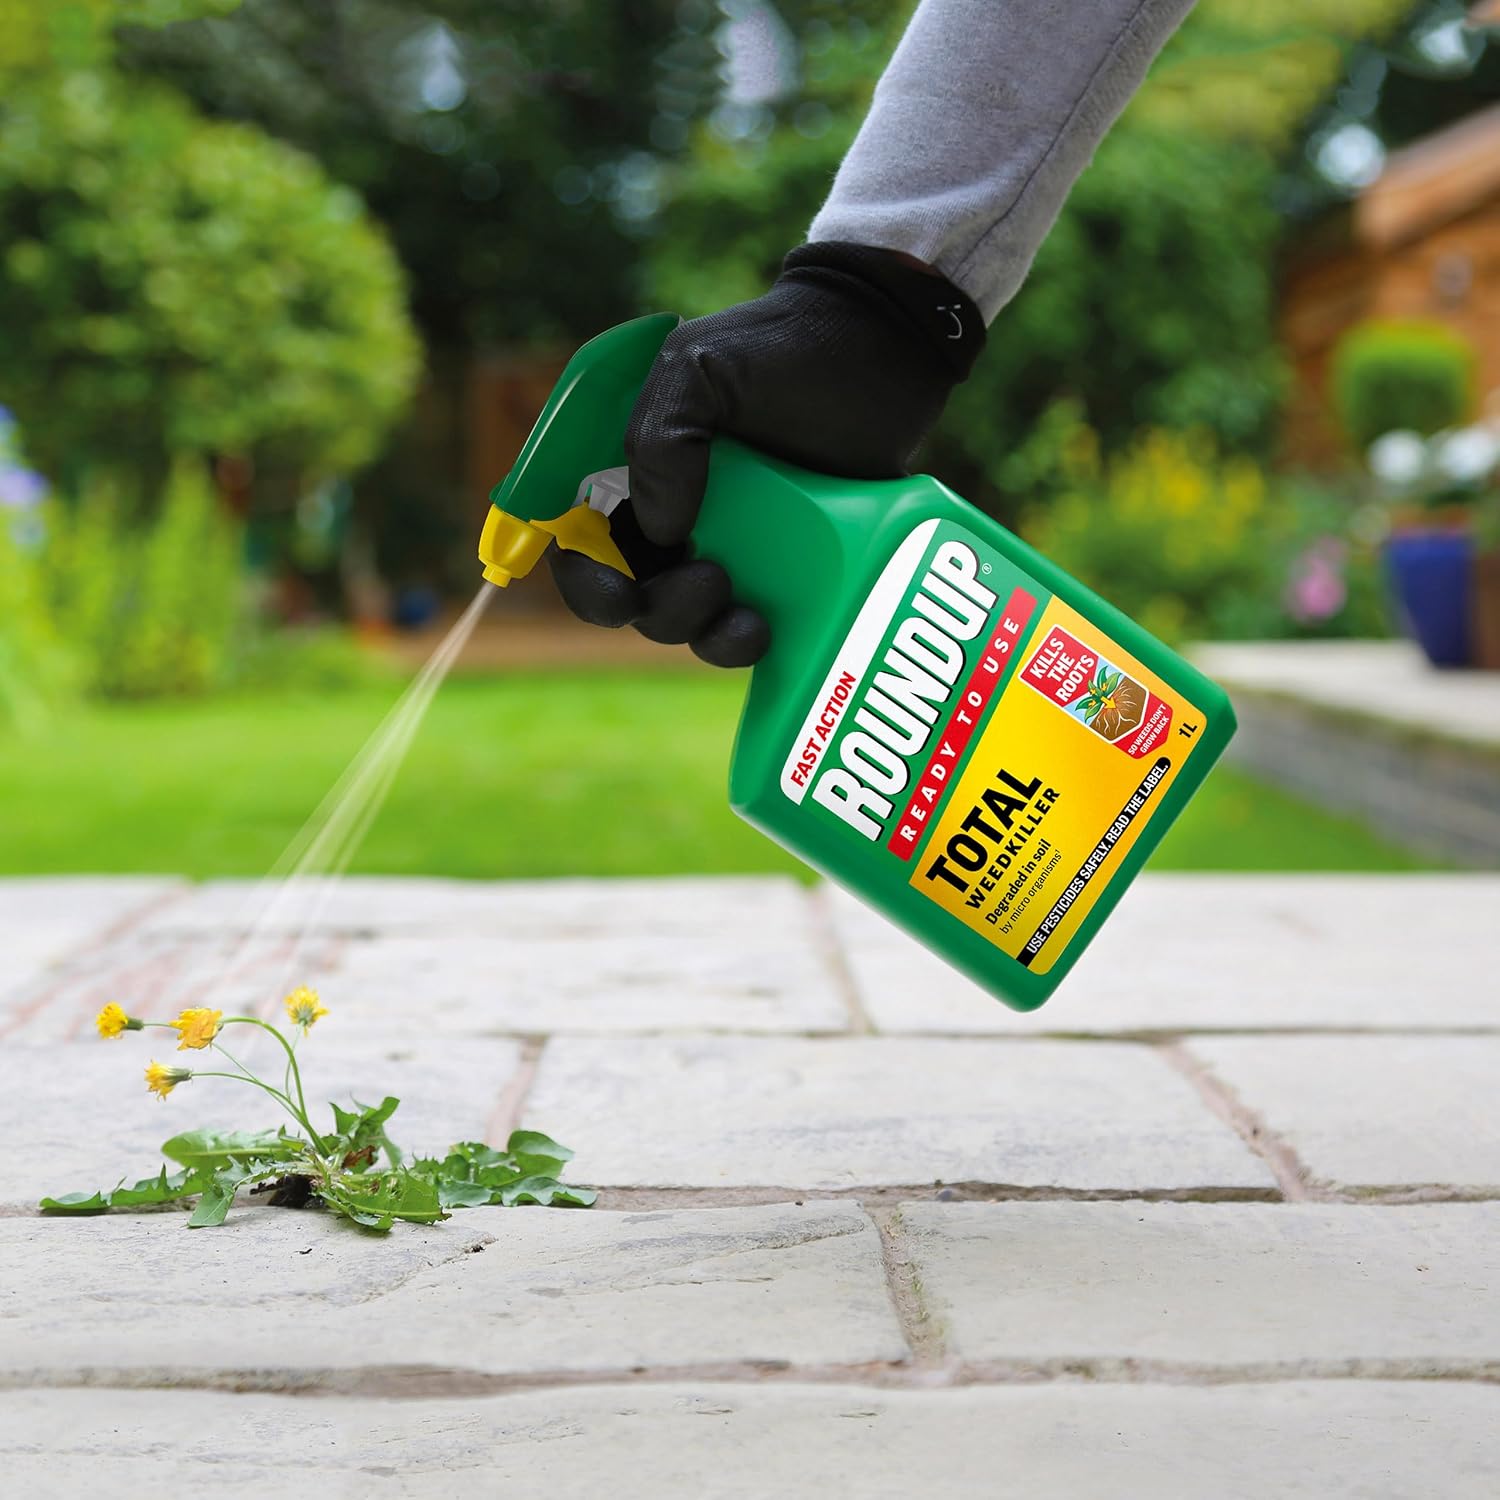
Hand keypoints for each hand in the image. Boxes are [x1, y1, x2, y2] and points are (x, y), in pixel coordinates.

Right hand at [549, 241, 984, 666]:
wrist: (883, 349)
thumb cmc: (783, 347)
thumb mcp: (698, 367)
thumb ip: (659, 437)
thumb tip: (659, 533)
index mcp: (635, 469)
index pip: (581, 542)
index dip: (585, 580)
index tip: (619, 594)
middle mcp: (673, 512)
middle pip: (633, 596)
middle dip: (657, 609)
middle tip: (710, 579)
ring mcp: (729, 545)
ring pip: (686, 622)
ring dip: (699, 633)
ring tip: (745, 615)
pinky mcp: (782, 571)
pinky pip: (743, 628)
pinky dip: (740, 644)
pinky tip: (763, 630)